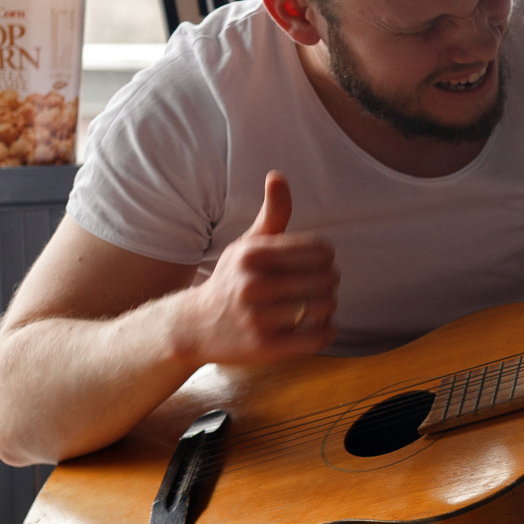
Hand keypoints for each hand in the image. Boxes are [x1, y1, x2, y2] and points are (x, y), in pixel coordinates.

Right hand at [174, 171, 338, 365]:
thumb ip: (272, 214)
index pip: (321, 249)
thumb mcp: (247, 245)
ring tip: (318, 305)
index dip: (326, 257)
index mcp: (252, 254)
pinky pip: (319, 337)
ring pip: (325, 306)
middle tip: (320, 287)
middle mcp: (252, 284)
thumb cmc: (231, 280)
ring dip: (329, 306)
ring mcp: (258, 317)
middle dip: (329, 282)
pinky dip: (328, 331)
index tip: (316, 263)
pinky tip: (319, 326)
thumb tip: (278, 176)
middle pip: (327, 278)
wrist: (194, 327)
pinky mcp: (266, 347)